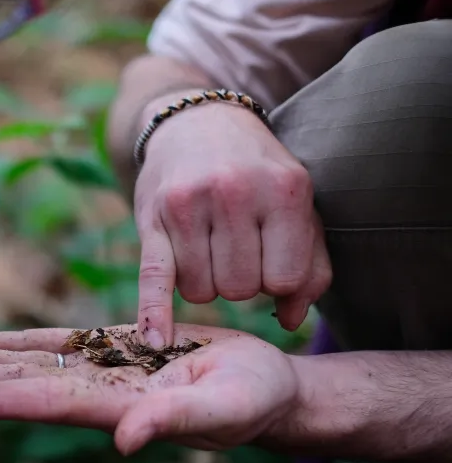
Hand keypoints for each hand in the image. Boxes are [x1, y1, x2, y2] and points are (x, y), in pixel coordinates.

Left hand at [0, 324, 299, 453]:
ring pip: (25, 365)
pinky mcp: (112, 349)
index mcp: (116, 410)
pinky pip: (55, 345)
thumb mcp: (223, 411)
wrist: (269, 387)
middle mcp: (96, 395)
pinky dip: (16, 344)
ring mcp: (100, 372)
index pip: (43, 405)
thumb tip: (125, 442)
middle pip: (17, 386)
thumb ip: (173, 422)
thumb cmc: (256, 404)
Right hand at [133, 102, 330, 348]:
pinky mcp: (153, 217)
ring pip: (201, 291)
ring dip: (204, 284)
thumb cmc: (254, 173)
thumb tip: (291, 321)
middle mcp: (236, 193)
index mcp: (284, 189)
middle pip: (239, 289)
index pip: (285, 279)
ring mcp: (190, 204)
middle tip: (234, 252)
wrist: (196, 122)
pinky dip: (154, 313)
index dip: (276, 281)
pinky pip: (155, 278)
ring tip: (207, 250)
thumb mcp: (294, 204)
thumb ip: (309, 263)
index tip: (267, 259)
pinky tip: (156, 340)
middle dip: (238, 282)